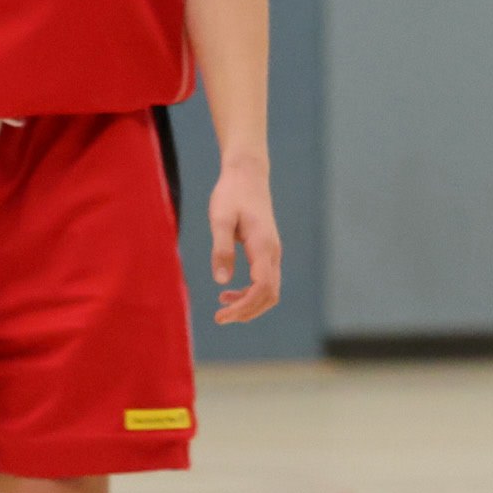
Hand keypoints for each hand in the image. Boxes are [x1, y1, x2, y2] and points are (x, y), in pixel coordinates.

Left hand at [209, 155, 283, 323]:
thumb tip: (222, 281)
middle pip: (270, 295)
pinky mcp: (267, 251)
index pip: (262, 288)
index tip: (222, 315)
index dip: (244, 306)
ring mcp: (272, 252)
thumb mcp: (220, 219)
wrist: (247, 174)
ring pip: (270, 291)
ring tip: (223, 309)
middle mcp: (273, 252)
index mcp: (263, 246)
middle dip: (247, 312)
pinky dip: (250, 293)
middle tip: (220, 318)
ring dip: (249, 304)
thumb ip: (221, 249)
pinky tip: (228, 291)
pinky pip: (264, 281)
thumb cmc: (231, 194)